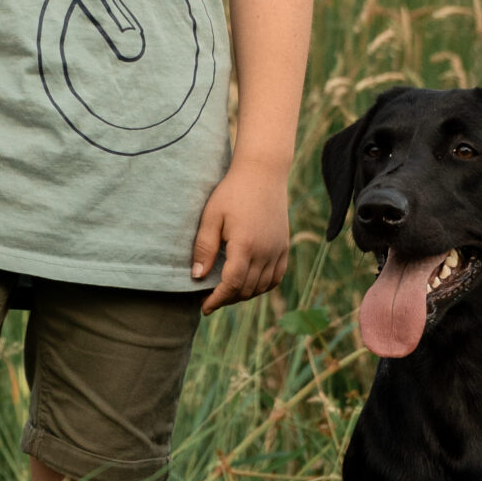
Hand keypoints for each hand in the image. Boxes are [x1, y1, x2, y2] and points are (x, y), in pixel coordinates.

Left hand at [191, 158, 290, 314]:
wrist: (262, 173)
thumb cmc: (232, 192)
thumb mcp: (211, 216)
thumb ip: (204, 248)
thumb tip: (197, 276)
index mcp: (245, 245)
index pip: (231, 284)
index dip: (217, 300)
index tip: (204, 307)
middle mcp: (265, 251)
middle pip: (246, 289)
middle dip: (227, 298)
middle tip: (210, 298)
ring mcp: (277, 249)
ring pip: (262, 286)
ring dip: (243, 294)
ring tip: (227, 291)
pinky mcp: (284, 246)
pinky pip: (276, 277)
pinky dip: (263, 286)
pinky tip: (249, 284)